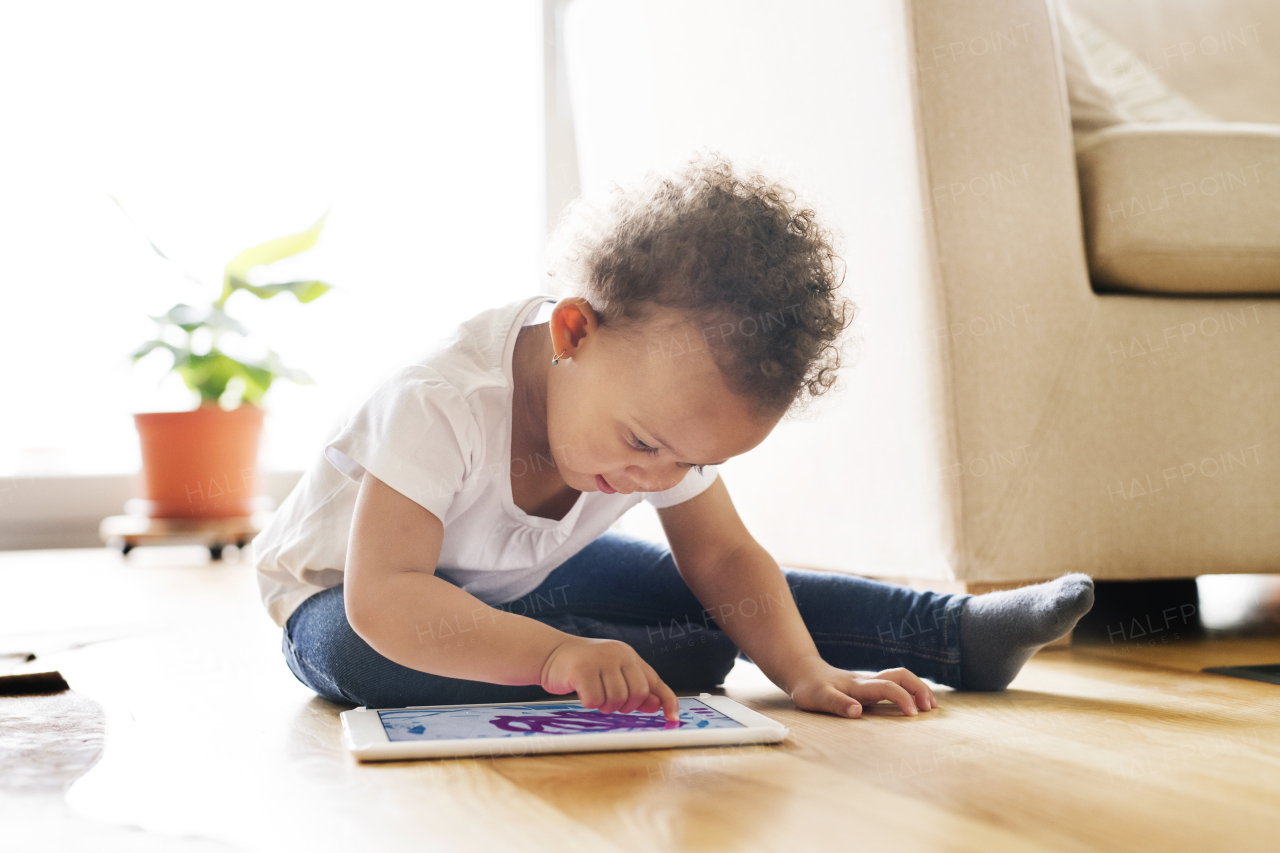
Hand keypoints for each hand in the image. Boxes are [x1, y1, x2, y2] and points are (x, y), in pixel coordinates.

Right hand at [540, 637, 679, 721]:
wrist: (550, 653)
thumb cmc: (584, 668)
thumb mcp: (612, 674)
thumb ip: (633, 687)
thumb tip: (657, 705)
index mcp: (628, 656)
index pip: (655, 681)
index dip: (667, 701)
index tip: (673, 719)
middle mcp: (618, 654)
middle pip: (637, 694)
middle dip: (625, 706)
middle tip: (610, 702)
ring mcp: (600, 660)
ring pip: (616, 699)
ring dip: (605, 706)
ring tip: (595, 696)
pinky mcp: (582, 669)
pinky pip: (595, 700)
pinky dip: (589, 703)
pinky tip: (582, 692)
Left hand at [785, 656, 937, 717]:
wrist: (804, 672)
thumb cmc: (810, 688)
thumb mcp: (817, 698)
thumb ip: (837, 704)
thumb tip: (857, 712)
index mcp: (858, 686)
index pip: (886, 686)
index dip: (902, 698)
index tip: (913, 714)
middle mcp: (867, 681)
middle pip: (900, 675)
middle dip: (919, 688)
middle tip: (931, 708)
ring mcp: (870, 682)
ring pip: (900, 677)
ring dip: (918, 688)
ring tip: (932, 706)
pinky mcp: (870, 685)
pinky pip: (895, 683)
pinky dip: (910, 691)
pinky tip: (918, 702)